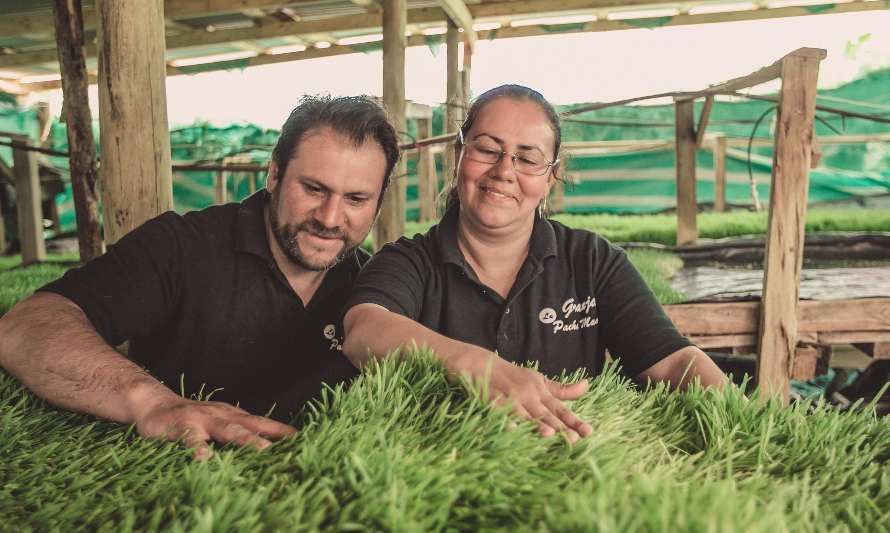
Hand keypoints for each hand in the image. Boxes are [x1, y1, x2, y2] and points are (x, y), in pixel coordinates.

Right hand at [133, 396, 296, 459]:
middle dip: (273, 437)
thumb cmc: (193, 420)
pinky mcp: (180, 427)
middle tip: (292, 447)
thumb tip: (266, 450)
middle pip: (251, 426)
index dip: (283, 431)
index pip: (263, 423)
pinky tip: (204, 459)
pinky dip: (198, 449)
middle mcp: (222, 416)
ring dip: (246, 440)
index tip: (306, 440)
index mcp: (234, 416)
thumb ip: (239, 434)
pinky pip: (191, 439)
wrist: (154, 404)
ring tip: (262, 450)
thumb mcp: (219, 424)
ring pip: (227, 430)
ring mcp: (202, 420)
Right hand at [445, 350, 591, 442]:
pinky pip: (500, 412)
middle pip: (545, 414)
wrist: (481, 364)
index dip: (574, 421)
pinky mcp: (492, 401)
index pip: (561, 409)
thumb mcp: (540, 381)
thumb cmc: (514, 376)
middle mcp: (528, 396)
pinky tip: (513, 430)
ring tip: (548, 433)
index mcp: (541, 392)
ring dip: (535, 423)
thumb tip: (587, 386)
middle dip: (559, 427)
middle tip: (573, 439)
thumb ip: (562, 389)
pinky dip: (506, 420)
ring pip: (524, 414)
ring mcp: (510, 398)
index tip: (588, 432)